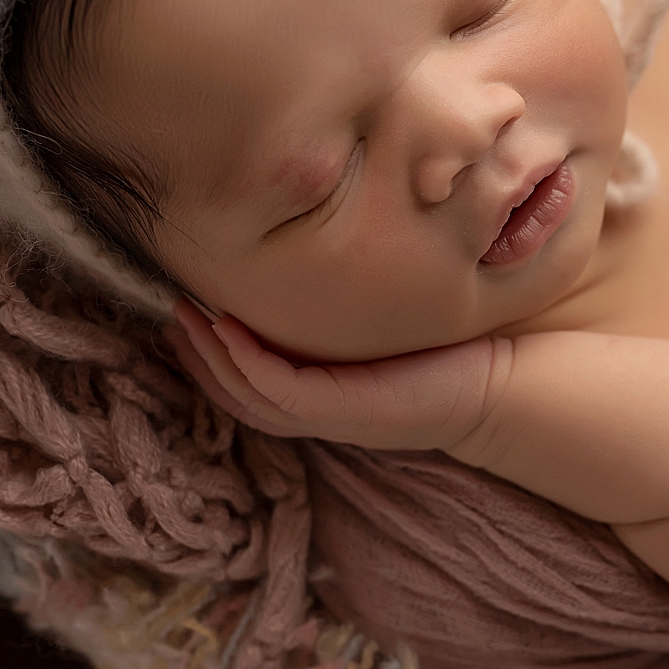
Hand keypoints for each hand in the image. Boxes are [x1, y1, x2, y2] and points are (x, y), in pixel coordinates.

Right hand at [164, 300, 502, 451]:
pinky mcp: (345, 409)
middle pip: (235, 390)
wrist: (500, 383)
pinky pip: (281, 389)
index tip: (186, 310)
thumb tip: (333, 253)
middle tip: (168, 313)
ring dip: (210, 356)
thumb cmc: (452, 350)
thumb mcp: (390, 323)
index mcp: (324, 395)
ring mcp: (329, 414)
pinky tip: (228, 330)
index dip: (210, 353)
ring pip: (248, 392)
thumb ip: (356, 304)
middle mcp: (319, 411)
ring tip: (184, 316)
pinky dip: (249, 361)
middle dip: (196, 353)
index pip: (249, 381)